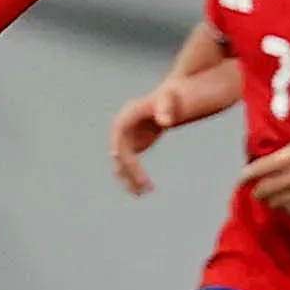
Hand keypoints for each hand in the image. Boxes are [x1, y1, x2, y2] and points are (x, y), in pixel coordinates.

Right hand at [111, 77, 197, 195]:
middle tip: (145, 188)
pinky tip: (146, 188)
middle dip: (131, 173)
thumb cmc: (169, 97)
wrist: (169, 98)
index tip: (136, 174)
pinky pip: (129, 166)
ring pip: (122, 165)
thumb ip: (166, 110)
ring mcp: (125, 140)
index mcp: (124, 120)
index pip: (120, 143)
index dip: (125, 158)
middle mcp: (120, 131)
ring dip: (130, 180)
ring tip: (145, 192)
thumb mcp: (169, 101)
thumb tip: (166, 123)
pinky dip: (135, 177)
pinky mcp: (132, 146)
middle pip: (120, 157)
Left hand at [240, 139, 289, 214]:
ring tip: (276, 197)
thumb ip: (282, 156)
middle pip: (264, 189)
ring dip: (272, 201)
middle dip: (258, 192)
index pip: (259, 168)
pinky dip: (287, 208)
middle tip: (258, 192)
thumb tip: (260, 168)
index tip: (239, 181)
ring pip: (275, 202)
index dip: (245, 177)